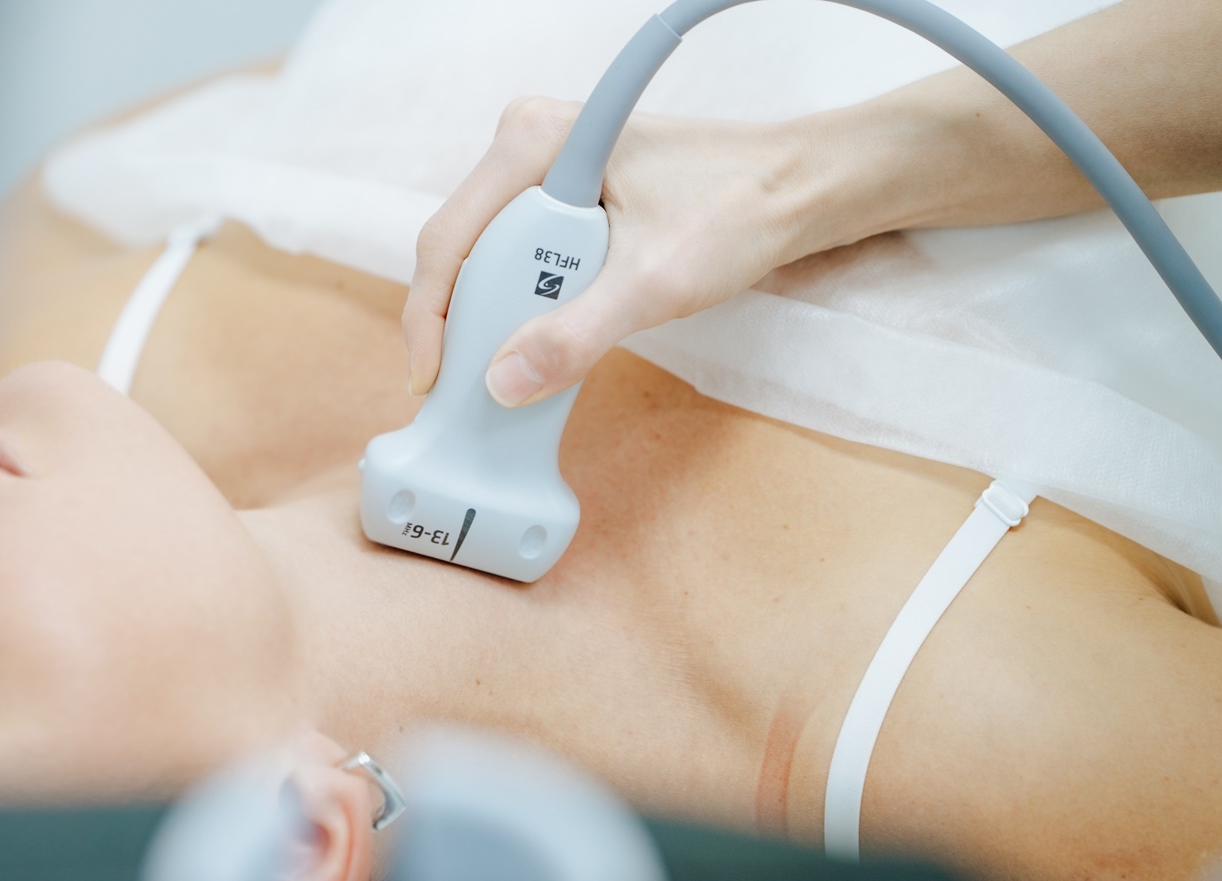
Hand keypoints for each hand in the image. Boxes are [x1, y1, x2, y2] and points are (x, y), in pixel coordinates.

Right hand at [403, 97, 837, 406]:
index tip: (432, 382)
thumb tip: (503, 384)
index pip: (449, 239)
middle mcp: (526, 144)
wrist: (799, 189)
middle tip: (469, 390)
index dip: (430, 319)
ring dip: (495, 320)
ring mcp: (542, 170)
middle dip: (462, 325)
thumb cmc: (738, 210)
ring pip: (486, 259)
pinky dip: (525, 306)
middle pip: (460, 251)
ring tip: (507, 373)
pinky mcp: (563, 197)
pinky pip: (519, 258)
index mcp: (534, 140)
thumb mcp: (654, 284)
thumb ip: (575, 335)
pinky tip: (537, 342)